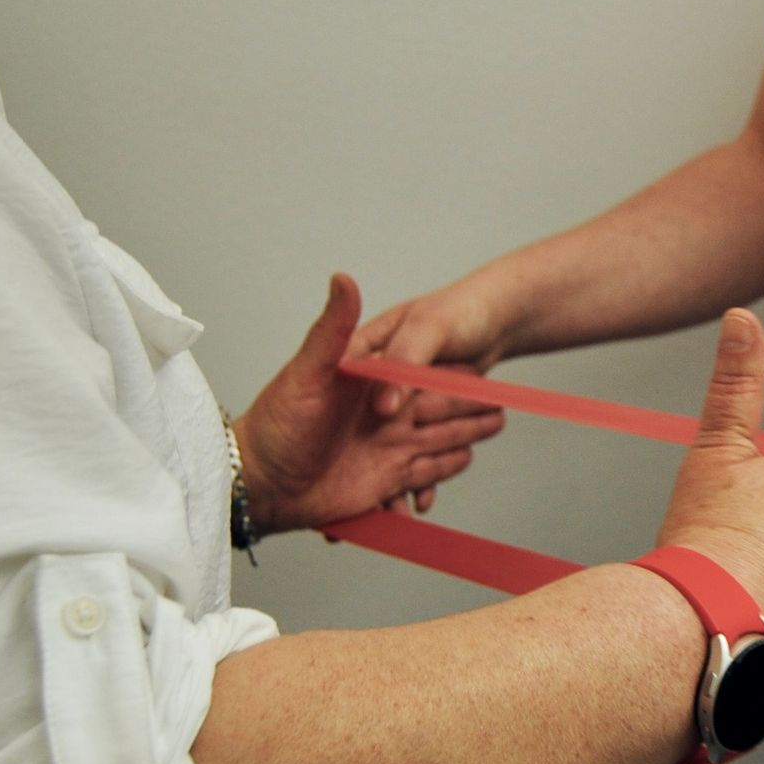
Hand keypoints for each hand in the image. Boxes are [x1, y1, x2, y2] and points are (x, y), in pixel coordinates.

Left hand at [232, 275, 504, 534]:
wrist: (263, 485)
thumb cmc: (277, 423)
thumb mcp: (309, 371)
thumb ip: (333, 328)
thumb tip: (344, 278)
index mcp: (368, 379)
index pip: (416, 370)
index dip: (447, 369)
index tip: (475, 365)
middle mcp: (381, 411)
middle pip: (435, 404)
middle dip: (469, 403)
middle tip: (501, 401)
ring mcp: (385, 446)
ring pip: (437, 436)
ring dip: (465, 432)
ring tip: (495, 424)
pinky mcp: (384, 480)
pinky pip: (423, 474)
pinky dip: (442, 473)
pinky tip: (462, 461)